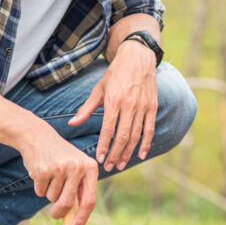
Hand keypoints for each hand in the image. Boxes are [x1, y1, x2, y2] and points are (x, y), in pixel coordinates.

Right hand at [19, 122, 97, 224]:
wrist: (38, 136)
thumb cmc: (60, 157)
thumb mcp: (76, 168)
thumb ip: (79, 191)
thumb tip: (76, 223)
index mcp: (90, 167)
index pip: (90, 200)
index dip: (83, 218)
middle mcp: (77, 167)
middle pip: (68, 203)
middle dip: (59, 213)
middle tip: (55, 215)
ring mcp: (60, 168)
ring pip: (52, 198)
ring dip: (48, 193)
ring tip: (50, 176)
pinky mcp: (43, 170)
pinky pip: (40, 192)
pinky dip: (39, 187)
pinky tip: (41, 172)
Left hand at [69, 39, 156, 171]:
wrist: (138, 57)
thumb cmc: (115, 74)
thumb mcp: (99, 89)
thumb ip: (86, 108)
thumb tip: (72, 123)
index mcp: (114, 100)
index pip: (108, 129)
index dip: (104, 146)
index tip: (100, 159)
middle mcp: (130, 104)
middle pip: (123, 136)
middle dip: (116, 154)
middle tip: (110, 167)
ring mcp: (143, 106)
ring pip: (136, 135)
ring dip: (128, 152)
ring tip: (121, 164)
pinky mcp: (152, 106)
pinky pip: (150, 129)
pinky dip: (146, 143)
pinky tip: (140, 154)